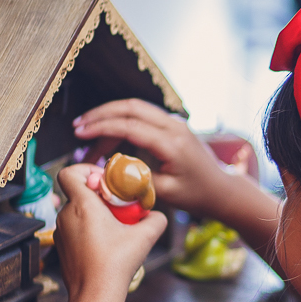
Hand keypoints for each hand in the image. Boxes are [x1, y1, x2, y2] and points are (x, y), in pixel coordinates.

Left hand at [54, 163, 167, 301]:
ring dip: (94, 215)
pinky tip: (103, 245)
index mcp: (82, 205)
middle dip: (99, 196)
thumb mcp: (144, 238)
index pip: (70, 172)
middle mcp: (66, 215)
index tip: (104, 180)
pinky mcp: (61, 248)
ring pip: (76, 212)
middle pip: (78, 193)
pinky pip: (73, 230)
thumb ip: (155, 220)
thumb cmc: (114, 265)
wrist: (95, 295)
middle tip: (118, 207)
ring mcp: (61, 233)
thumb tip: (158, 216)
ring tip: (113, 229)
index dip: (86, 169)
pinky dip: (87, 231)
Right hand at [73, 99, 232, 219]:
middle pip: (130, 107)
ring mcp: (174, 122)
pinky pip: (143, 116)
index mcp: (172, 142)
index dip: (102, 128)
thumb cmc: (197, 194)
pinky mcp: (172, 125)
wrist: (222, 189)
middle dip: (100, 115)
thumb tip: (107, 173)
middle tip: (78, 127)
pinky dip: (122, 121)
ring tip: (87, 131)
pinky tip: (107, 136)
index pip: (130, 126)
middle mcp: (174, 126)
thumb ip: (135, 181)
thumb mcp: (166, 194)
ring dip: (109, 116)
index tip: (81, 134)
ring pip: (135, 108)